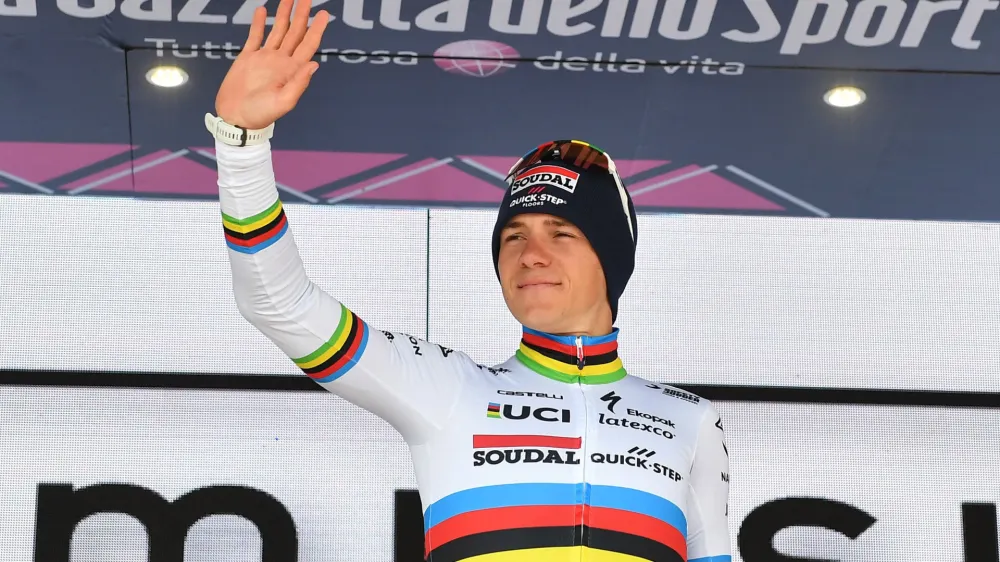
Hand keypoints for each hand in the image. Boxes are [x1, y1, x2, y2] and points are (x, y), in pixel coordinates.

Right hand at [215, 0, 328, 128]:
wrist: (236, 118)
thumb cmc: (261, 115)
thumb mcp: (283, 102)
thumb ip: (299, 83)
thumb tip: (314, 64)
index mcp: (292, 70)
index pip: (308, 45)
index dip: (317, 29)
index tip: (324, 14)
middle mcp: (281, 61)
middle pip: (295, 33)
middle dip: (302, 15)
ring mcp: (264, 57)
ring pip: (277, 30)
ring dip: (284, 14)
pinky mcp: (248, 57)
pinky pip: (254, 36)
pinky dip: (258, 23)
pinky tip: (262, 10)